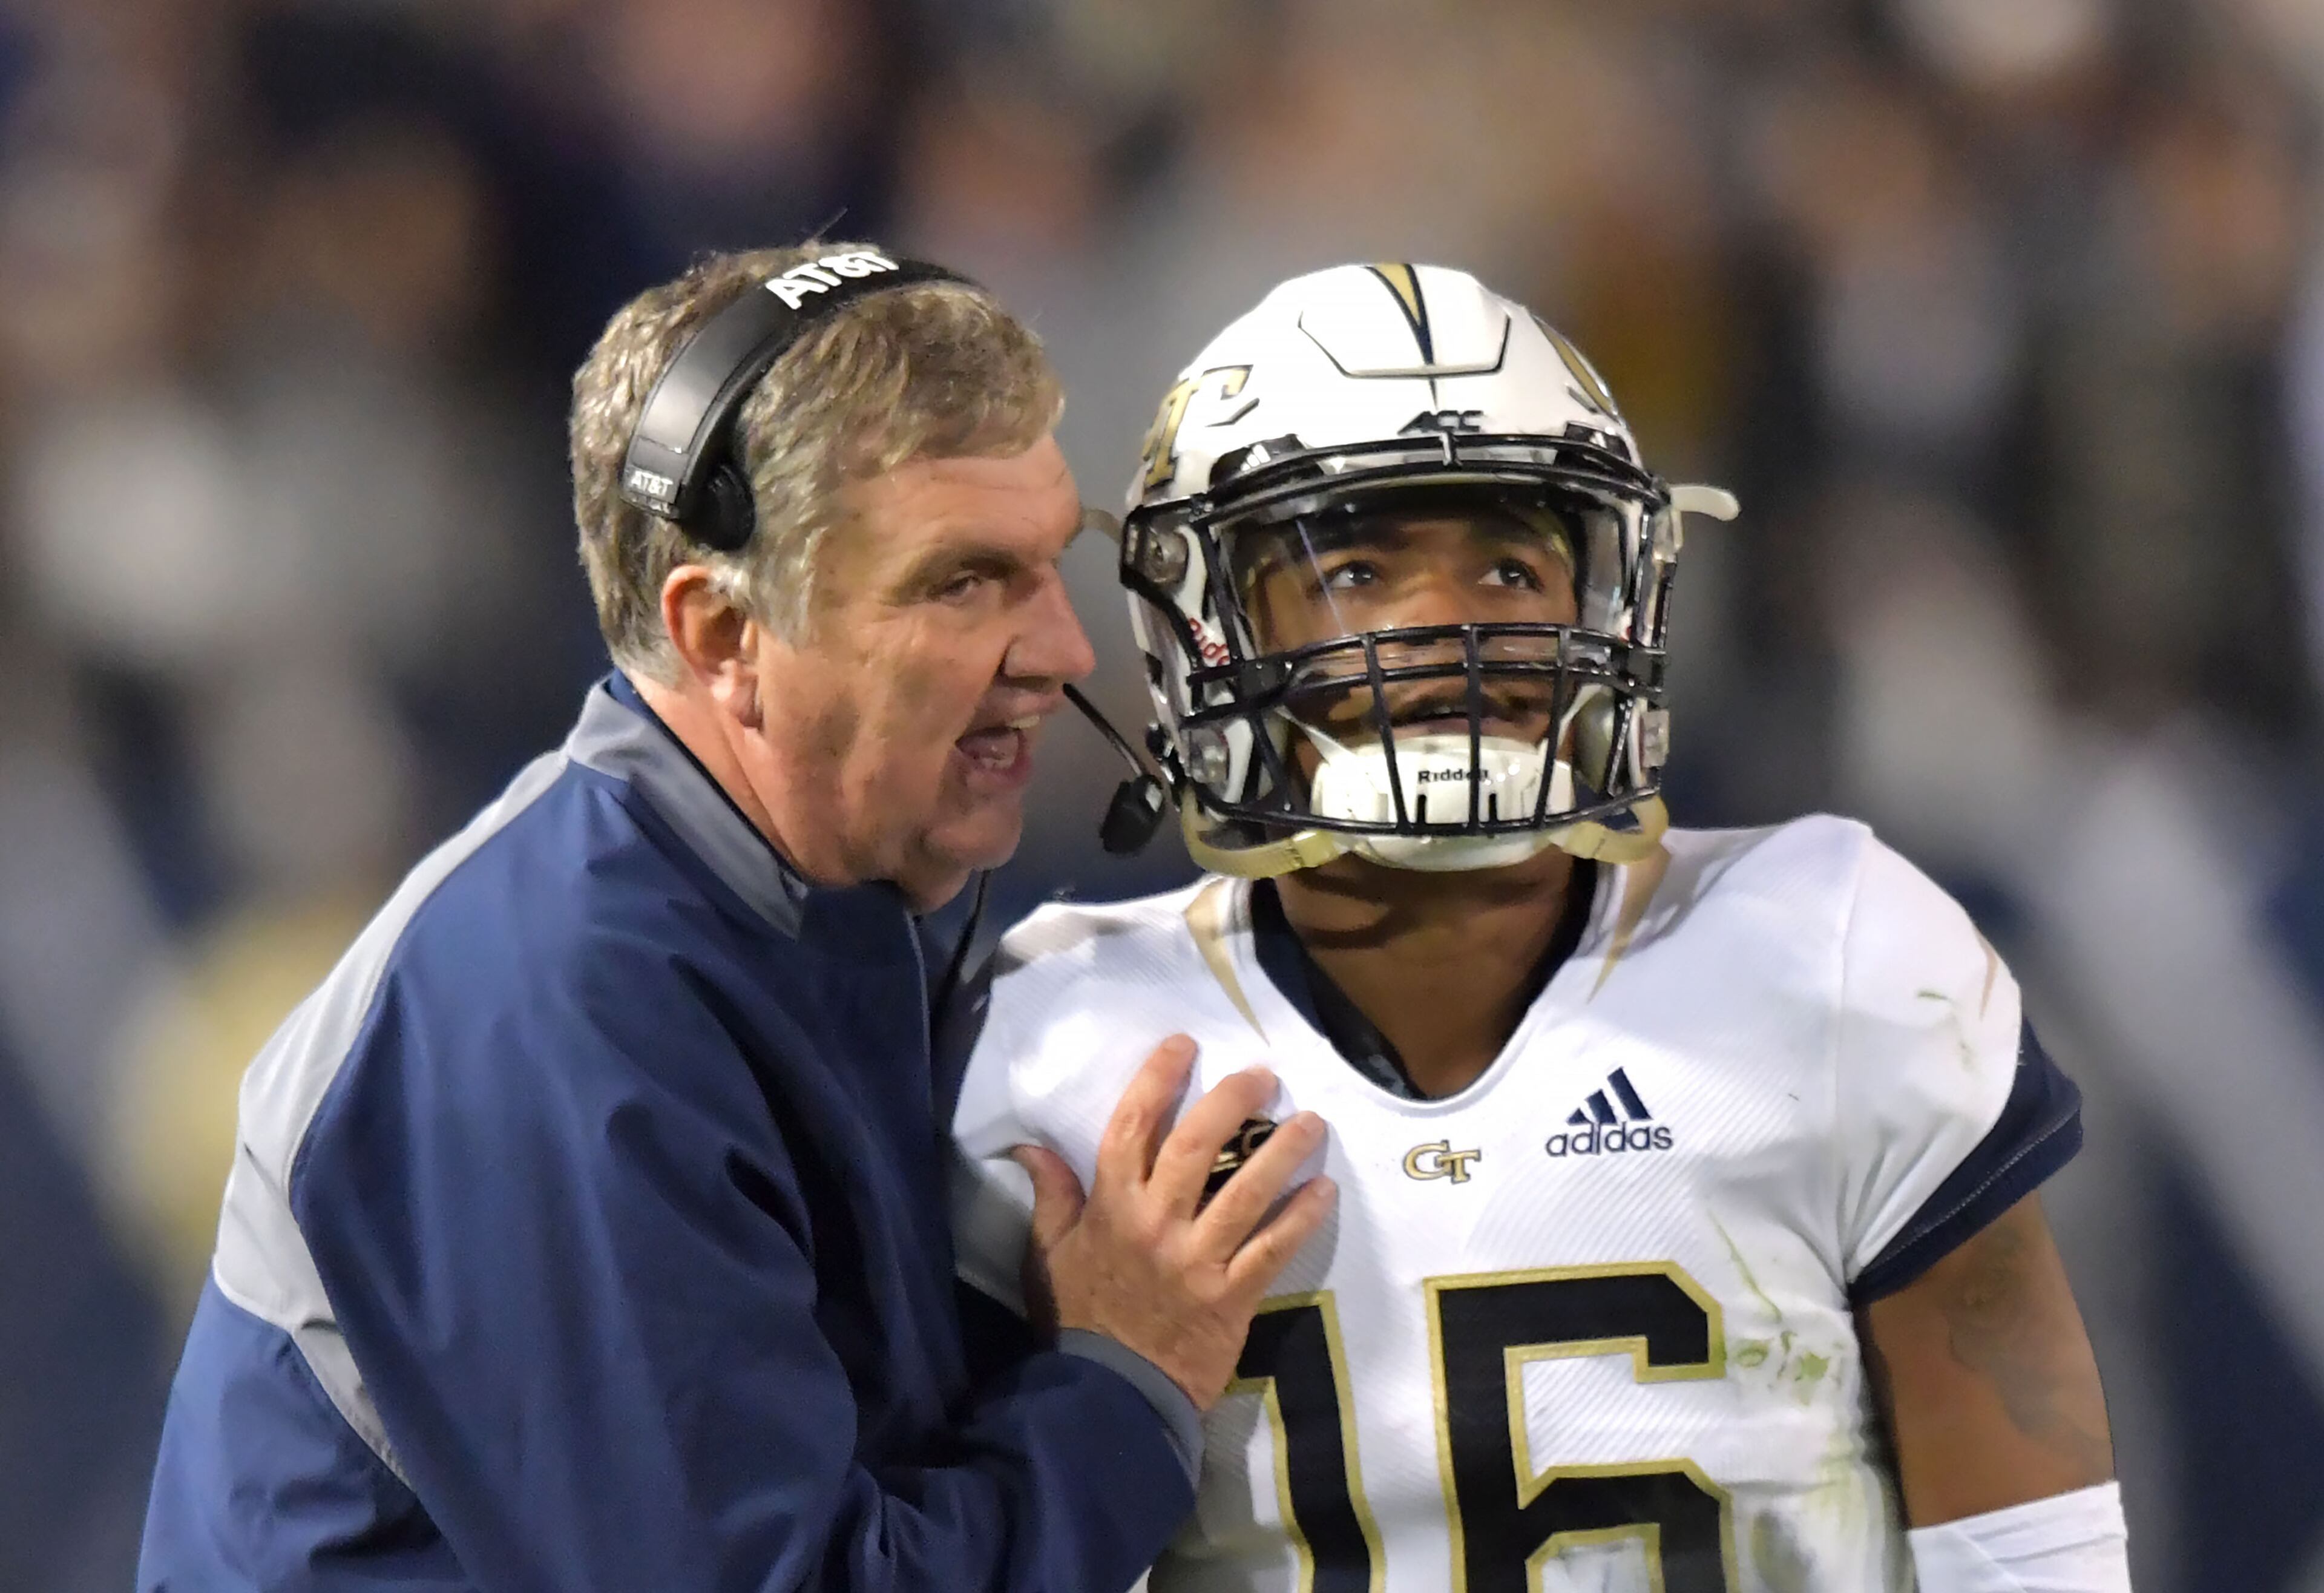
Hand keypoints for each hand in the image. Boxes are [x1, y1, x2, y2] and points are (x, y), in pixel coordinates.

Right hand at [1013, 1036, 1334, 1411]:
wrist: (1112, 1395)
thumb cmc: (1081, 1319)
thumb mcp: (1049, 1255)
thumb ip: (1051, 1197)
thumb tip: (1030, 1146)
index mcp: (1110, 1207)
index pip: (1133, 1127)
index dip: (1157, 1080)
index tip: (1184, 1044)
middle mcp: (1155, 1223)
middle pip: (1198, 1145)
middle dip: (1233, 1101)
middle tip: (1264, 1075)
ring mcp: (1196, 1260)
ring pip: (1247, 1191)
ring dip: (1284, 1152)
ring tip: (1312, 1122)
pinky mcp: (1231, 1296)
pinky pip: (1273, 1249)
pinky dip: (1302, 1218)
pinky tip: (1324, 1191)